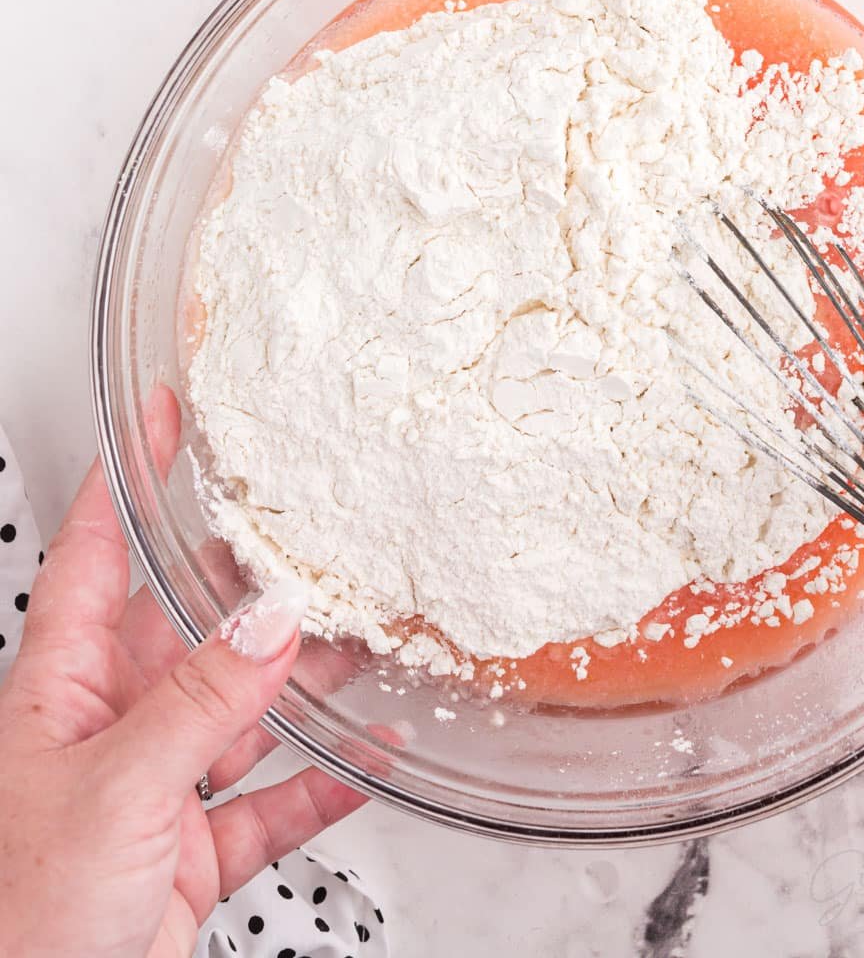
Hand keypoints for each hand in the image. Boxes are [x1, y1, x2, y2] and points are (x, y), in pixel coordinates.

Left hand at [0, 391, 364, 957]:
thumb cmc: (18, 917)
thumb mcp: (116, 789)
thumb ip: (202, 705)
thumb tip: (268, 625)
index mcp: (60, 691)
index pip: (95, 557)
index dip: (126, 482)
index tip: (160, 417)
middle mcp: (106, 729)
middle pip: (188, 630)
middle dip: (251, 586)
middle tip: (309, 536)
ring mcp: (149, 789)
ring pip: (241, 711)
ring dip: (303, 681)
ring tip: (366, 639)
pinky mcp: (186, 852)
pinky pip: (269, 799)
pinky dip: (322, 780)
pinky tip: (367, 754)